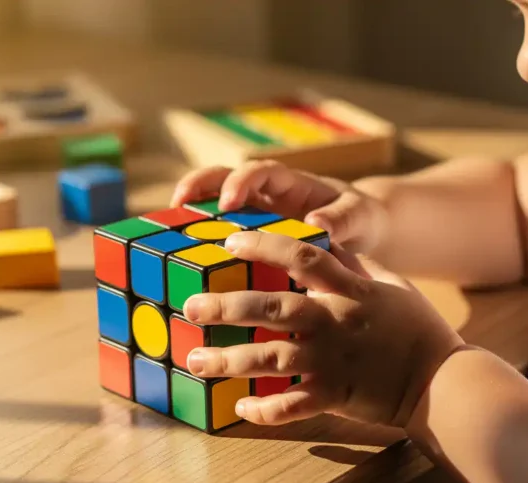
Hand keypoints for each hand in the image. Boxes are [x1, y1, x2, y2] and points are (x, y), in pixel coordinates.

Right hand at [170, 160, 389, 252]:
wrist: (361, 234)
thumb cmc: (361, 220)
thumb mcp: (360, 217)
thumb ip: (342, 218)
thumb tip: (317, 222)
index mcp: (292, 183)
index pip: (262, 171)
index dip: (242, 181)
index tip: (229, 202)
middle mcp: (266, 194)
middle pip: (223, 177)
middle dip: (199, 185)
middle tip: (178, 204)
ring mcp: (254, 214)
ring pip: (213, 204)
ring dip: (190, 214)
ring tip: (166, 232)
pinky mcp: (249, 237)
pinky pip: (219, 234)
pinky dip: (200, 243)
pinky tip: (186, 266)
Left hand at [182, 232, 464, 427]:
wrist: (443, 381)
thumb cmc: (418, 328)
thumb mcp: (391, 285)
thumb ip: (355, 264)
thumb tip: (325, 240)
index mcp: (349, 290)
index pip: (301, 258)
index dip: (263, 246)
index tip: (228, 241)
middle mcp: (334, 323)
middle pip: (272, 310)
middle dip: (227, 307)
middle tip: (192, 307)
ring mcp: (331, 361)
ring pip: (271, 359)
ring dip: (229, 361)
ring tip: (194, 361)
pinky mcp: (334, 395)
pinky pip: (292, 405)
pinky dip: (265, 410)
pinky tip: (239, 408)